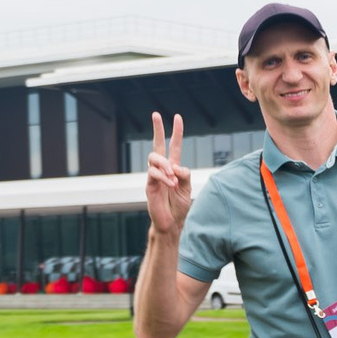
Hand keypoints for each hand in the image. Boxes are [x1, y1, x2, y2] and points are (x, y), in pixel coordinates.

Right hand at [145, 112, 191, 235]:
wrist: (171, 223)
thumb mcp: (187, 188)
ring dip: (165, 164)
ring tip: (174, 177)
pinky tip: (171, 183)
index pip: (174, 146)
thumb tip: (176, 166)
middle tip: (155, 114)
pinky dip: (163, 177)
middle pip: (158, 145)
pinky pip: (153, 174)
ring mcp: (154, 176)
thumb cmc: (179, 206)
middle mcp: (163, 169)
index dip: (176, 132)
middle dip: (157, 129)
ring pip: (154, 158)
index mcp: (173, 167)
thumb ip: (185, 175)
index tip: (178, 117)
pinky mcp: (149, 185)